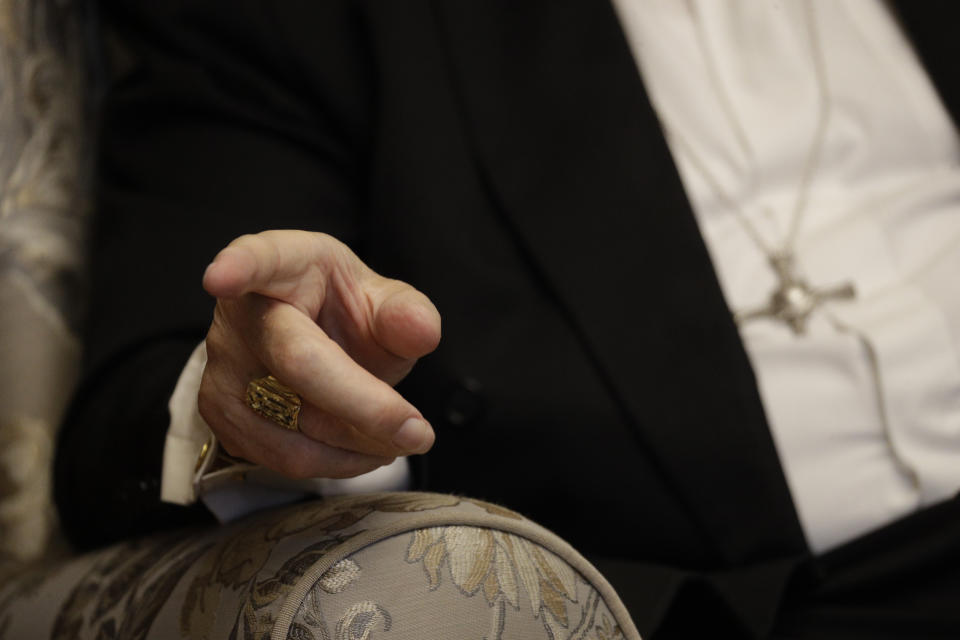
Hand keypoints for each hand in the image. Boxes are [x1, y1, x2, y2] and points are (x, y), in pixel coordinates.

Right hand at [198, 230, 440, 478]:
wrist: (311, 345)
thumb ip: (406, 313)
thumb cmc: (344, 315)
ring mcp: (222, 366)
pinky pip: (282, 457)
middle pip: (298, 363)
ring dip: (358, 446)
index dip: (238, 267)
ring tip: (400, 439)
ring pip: (292, 426)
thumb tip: (422, 330)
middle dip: (366, 406)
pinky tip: (365, 446)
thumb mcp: (382, 300)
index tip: (222, 278)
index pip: (257, 259)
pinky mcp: (218, 414)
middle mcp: (240, 314)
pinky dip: (337, 462)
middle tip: (418, 433)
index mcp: (283, 264)